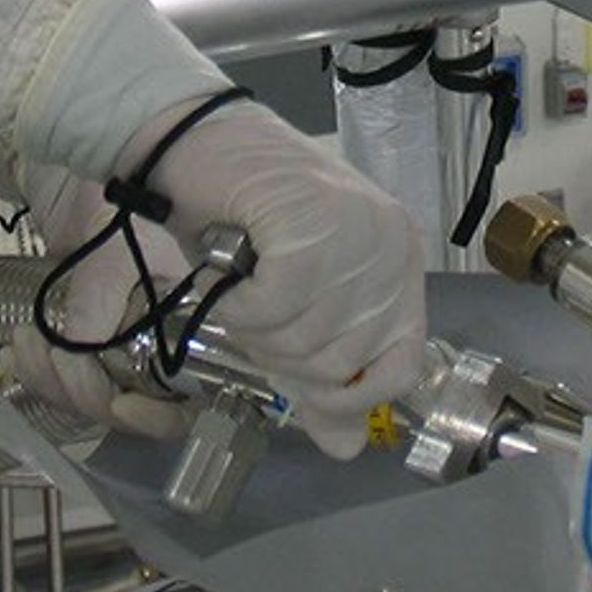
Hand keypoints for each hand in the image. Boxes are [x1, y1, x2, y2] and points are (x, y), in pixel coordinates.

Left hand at [6, 169, 191, 435]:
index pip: (187, 396)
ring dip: (52, 380)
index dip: (157, 417)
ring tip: (23, 345)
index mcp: (199, 321)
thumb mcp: (117, 249)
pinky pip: (66, 367)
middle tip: (47, 355)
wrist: (88, 143)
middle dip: (83, 392)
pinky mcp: (89, 319)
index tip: (120, 405)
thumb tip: (75, 359)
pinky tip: (18, 349)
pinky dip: (39, 367)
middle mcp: (168, 335)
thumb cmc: (123, 190)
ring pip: (92, 390)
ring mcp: (127, 331)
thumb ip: (96, 307)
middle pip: (132, 402)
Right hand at [120, 95, 425, 458]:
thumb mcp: (290, 307)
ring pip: (305, 341)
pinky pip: (273, 310)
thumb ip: (320, 374)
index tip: (298, 385)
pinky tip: (224, 279)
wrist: (190, 142)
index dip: (348, 396)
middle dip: (281, 358)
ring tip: (234, 288)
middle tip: (247, 314)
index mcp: (399, 266)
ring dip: (252, 330)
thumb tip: (345, 450)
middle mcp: (391, 250)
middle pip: (343, 364)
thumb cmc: (238, 219)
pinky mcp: (314, 226)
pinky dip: (236, 307)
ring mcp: (359, 235)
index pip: (400, 368)